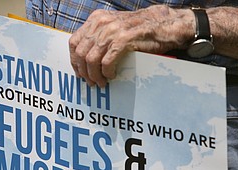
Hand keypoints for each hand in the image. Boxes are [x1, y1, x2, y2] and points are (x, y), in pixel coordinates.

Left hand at [69, 5, 193, 86]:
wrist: (163, 24)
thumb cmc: (138, 30)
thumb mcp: (113, 27)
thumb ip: (99, 37)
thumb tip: (85, 58)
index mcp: (96, 19)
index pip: (74, 42)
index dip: (74, 61)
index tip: (79, 73)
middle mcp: (101, 23)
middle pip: (81, 53)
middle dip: (84, 72)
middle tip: (91, 82)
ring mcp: (112, 31)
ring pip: (91, 59)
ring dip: (95, 75)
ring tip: (101, 83)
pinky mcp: (124, 40)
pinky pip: (107, 62)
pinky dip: (107, 73)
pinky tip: (112, 76)